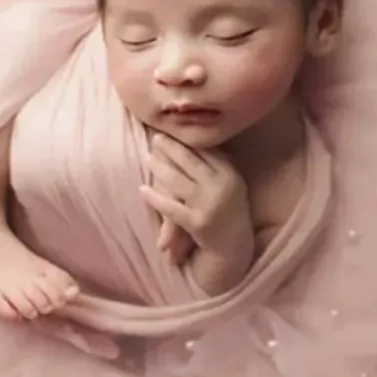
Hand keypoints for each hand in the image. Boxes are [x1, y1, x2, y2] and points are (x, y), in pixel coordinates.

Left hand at [140, 134, 251, 254]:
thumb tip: (196, 138)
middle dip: (171, 147)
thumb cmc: (228, 209)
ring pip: (178, 182)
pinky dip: (155, 198)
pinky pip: (171, 208)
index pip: (205, 151)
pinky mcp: (198, 223)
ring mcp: (209, 205)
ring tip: (146, 157)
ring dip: (159, 168)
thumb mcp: (231, 183)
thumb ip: (217, 164)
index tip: (172, 130)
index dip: (187, 140)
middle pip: (190, 161)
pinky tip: (142, 190)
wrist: (235, 246)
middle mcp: (221, 187)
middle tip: (156, 137)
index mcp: (230, 174)